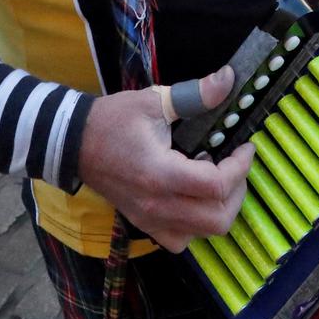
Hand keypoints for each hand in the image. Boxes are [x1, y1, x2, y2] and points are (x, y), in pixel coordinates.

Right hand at [77, 65, 253, 252]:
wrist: (73, 143)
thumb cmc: (112, 120)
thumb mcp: (153, 101)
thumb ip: (193, 95)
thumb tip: (228, 79)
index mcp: (160, 174)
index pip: (215, 185)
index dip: (240, 167)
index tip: (245, 147)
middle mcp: (157, 205)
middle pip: (217, 219)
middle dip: (237, 191)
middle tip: (235, 165)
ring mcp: (149, 220)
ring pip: (202, 234)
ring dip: (220, 209)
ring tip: (218, 180)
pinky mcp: (143, 224)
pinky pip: (181, 239)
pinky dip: (197, 224)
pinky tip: (195, 198)